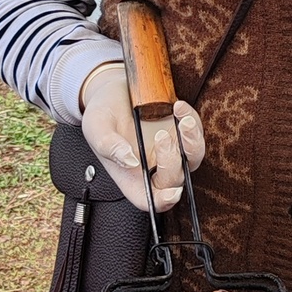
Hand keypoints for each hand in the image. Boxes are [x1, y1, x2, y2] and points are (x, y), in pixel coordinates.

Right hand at [78, 63, 205, 212]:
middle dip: (172, 162)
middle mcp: (153, 167)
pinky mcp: (180, 132)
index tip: (172, 192)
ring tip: (183, 121)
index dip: (163, 201)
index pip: (149, 200)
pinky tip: (178, 107)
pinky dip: (192, 120)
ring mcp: (170, 150)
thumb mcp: (96, 126)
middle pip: (174, 180)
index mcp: (131, 176)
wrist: (113, 90)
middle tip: (160, 136)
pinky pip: (195, 133)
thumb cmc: (103, 114)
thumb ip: (108, 145)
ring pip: (193, 158)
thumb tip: (129, 160)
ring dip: (193, 143)